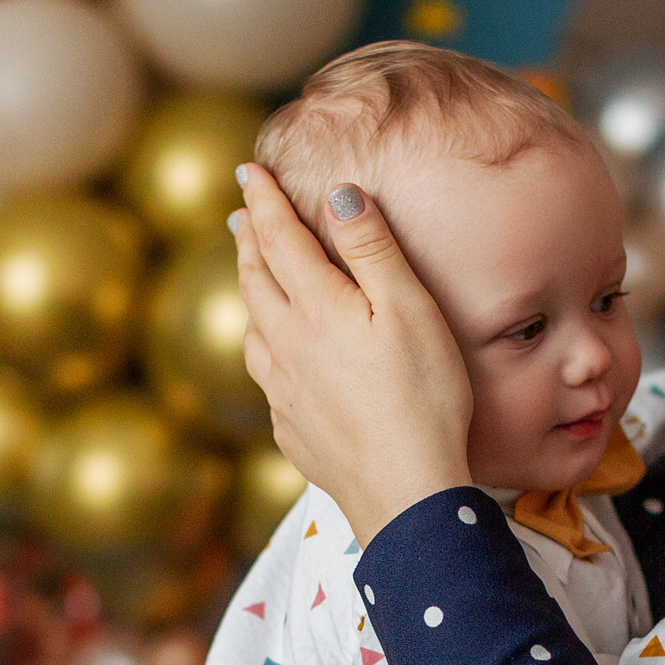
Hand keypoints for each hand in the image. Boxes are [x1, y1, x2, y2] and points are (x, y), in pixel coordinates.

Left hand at [231, 165, 472, 543]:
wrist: (405, 493)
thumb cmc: (423, 399)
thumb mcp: (409, 309)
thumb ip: (371, 248)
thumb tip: (336, 192)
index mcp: (316, 309)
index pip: (280, 239)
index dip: (264, 201)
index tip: (248, 172)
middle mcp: (287, 347)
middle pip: (257, 281)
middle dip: (249, 240)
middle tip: (240, 215)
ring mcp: (284, 393)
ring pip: (253, 330)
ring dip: (249, 292)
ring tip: (250, 276)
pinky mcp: (292, 431)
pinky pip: (265, 378)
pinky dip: (262, 349)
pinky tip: (273, 356)